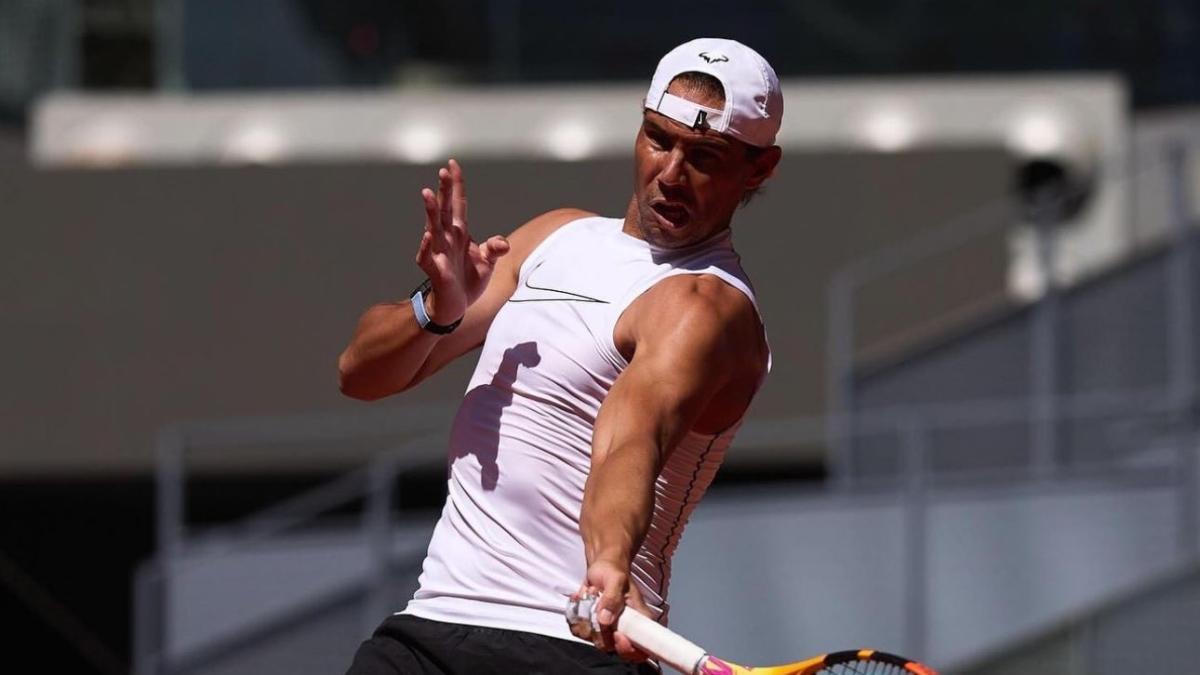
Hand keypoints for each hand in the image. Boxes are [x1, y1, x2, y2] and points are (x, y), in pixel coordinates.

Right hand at [415, 159, 509, 322]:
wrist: (456, 306)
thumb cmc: (468, 281)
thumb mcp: (487, 263)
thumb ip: (494, 249)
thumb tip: (503, 243)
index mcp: (460, 233)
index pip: (458, 204)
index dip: (456, 185)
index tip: (452, 165)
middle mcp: (447, 238)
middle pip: (445, 210)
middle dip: (444, 190)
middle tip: (443, 171)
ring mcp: (439, 252)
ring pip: (432, 227)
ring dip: (430, 211)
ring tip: (428, 193)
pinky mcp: (435, 269)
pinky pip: (427, 255)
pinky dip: (427, 246)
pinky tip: (428, 235)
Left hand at [570, 559, 650, 661]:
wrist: (600, 568)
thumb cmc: (613, 572)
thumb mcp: (615, 579)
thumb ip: (612, 598)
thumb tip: (605, 620)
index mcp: (640, 620)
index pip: (642, 650)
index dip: (629, 650)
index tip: (617, 635)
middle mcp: (626, 629)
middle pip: (613, 647)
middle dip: (600, 630)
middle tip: (597, 607)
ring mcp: (609, 631)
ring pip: (594, 640)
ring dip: (587, 619)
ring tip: (592, 596)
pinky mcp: (594, 629)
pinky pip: (581, 632)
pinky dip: (576, 617)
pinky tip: (581, 600)